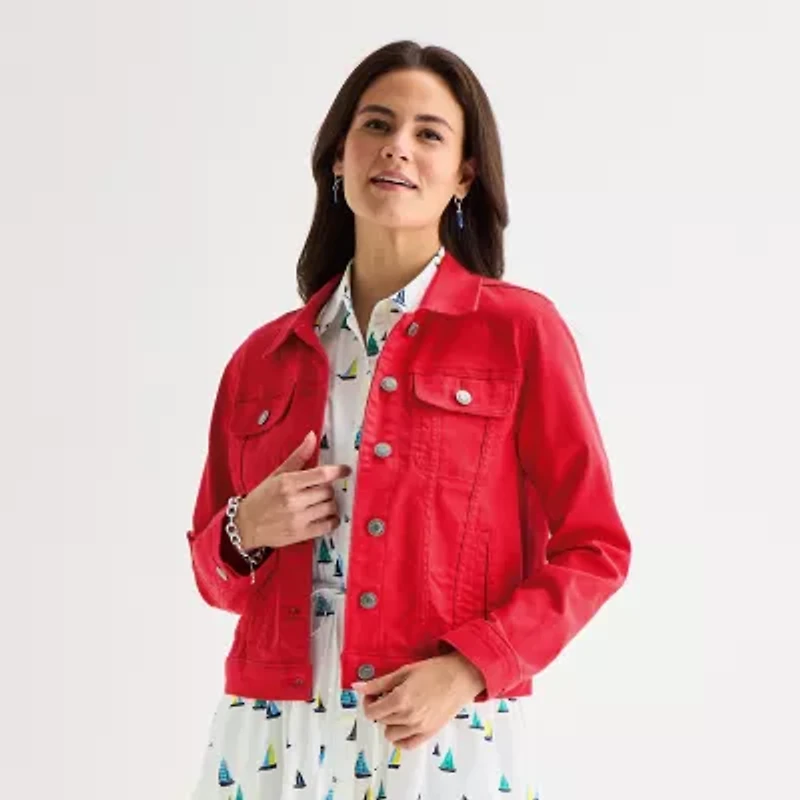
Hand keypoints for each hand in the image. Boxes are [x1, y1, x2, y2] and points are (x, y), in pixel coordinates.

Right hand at [236, 431, 350, 549]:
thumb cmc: (262, 498)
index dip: (338, 471)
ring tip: (322, 502)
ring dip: (331, 504)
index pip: (321, 474)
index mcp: (288, 482)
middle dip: (329, 489)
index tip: (345, 470)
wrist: (246, 525)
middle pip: (328, 491)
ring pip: (330, 507)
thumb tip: (312, 437)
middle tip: (322, 489)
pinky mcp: (301, 534)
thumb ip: (298, 456)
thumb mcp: (277, 474)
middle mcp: (293, 500)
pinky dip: (332, 520)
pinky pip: (328, 526)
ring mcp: (298, 519)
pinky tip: (326, 516)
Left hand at [353, 652, 485, 749]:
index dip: (369, 702)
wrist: (460, 677)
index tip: (374, 694)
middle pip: (380, 721)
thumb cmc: (435, 670)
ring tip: (399, 708)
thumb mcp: (404, 671)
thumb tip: (357, 687)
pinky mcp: (429, 734)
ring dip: (390, 722)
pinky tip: (405, 724)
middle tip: (388, 696)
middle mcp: (408, 717)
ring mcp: (419, 728)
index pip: (371, 711)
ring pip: (391, 734)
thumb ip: (379, 683)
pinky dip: (401, 737)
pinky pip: (406, 745)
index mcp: (400, 699)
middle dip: (380, 708)